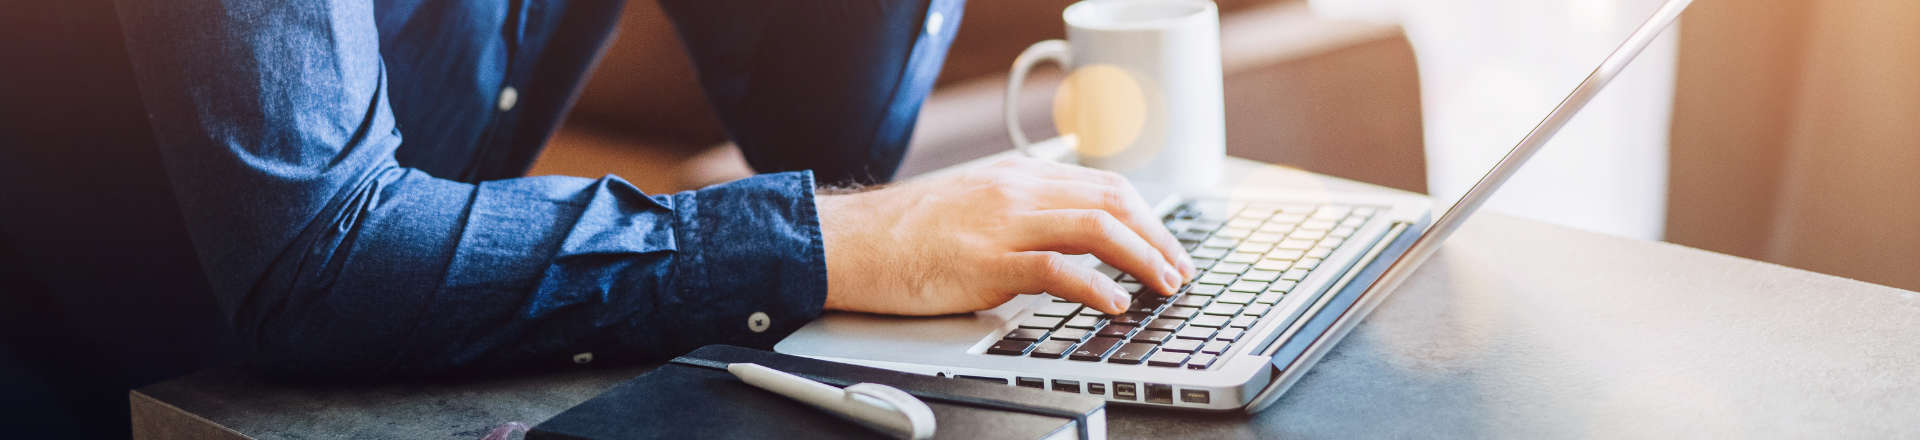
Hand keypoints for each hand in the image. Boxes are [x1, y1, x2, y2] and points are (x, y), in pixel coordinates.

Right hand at [816, 157, 1195, 315]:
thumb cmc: (902, 235)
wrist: (849, 243)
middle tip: (1180, 270)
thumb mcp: (972, 206)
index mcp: (1016, 175)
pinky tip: (1115, 303)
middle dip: (1157, 237)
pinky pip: (1056, 268)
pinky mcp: (987, 261)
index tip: (1166, 244)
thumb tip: (1064, 243)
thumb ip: (1018, 214)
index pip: (1102, 185)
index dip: (1146, 216)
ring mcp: (1003, 223)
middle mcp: (1017, 190)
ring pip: (1096, 227)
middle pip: (1112, 201)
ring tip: (1164, 286)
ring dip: (1143, 258)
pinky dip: (1096, 286)